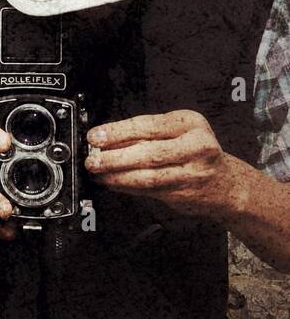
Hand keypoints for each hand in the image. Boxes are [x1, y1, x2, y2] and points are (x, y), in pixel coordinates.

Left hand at [85, 110, 244, 218]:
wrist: (226, 184)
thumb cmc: (196, 152)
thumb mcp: (178, 131)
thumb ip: (146, 133)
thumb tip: (106, 139)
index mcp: (192, 124)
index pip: (148, 126)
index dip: (118, 132)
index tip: (95, 136)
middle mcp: (197, 147)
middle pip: (148, 153)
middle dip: (114, 157)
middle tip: (92, 160)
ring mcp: (193, 173)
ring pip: (146, 176)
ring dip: (116, 176)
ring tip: (98, 173)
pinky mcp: (184, 194)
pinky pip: (147, 190)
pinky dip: (125, 186)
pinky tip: (112, 182)